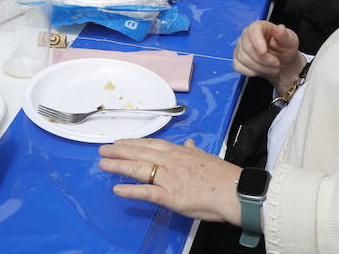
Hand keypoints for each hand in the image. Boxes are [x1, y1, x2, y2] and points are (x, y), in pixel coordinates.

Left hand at [98, 138, 242, 224]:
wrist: (235, 191)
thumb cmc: (223, 176)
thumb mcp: (206, 157)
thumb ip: (193, 151)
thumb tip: (189, 144)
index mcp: (179, 152)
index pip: (150, 144)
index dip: (133, 143)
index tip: (120, 142)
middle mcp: (170, 161)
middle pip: (139, 153)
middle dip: (119, 151)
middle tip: (102, 149)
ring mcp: (169, 178)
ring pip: (138, 168)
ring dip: (118, 166)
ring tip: (102, 164)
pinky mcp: (170, 196)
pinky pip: (146, 192)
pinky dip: (130, 190)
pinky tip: (116, 189)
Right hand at [233, 21, 303, 92]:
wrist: (282, 62)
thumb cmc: (285, 49)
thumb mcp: (290, 41)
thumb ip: (285, 36)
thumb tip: (280, 28)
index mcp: (260, 27)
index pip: (253, 30)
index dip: (257, 41)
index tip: (264, 52)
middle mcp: (247, 35)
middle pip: (247, 47)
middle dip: (264, 59)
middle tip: (277, 64)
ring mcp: (240, 47)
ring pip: (243, 59)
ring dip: (260, 68)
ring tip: (273, 69)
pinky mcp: (237, 59)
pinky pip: (239, 66)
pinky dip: (252, 72)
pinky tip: (262, 70)